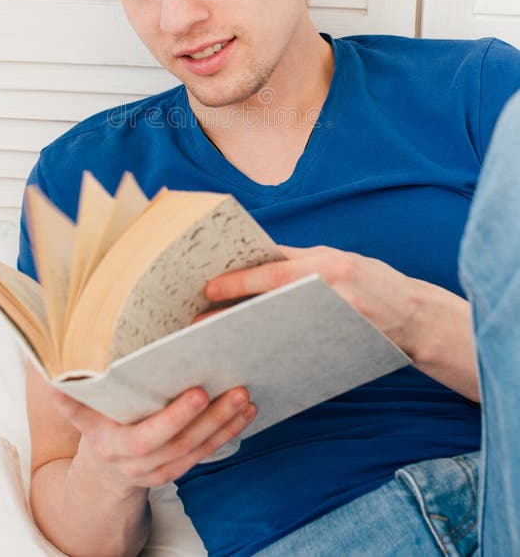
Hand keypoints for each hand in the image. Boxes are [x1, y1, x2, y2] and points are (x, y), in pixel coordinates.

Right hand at [51, 385, 256, 493]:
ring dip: (225, 424)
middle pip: (178, 444)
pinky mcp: (176, 467)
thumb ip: (70, 393)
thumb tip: (49, 369)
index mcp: (110, 444)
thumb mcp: (79, 412)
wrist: (102, 472)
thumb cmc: (94, 426)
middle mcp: (136, 462)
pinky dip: (228, 434)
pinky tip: (246, 413)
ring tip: (245, 396)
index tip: (196, 392)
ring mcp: (158, 468)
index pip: (145, 437)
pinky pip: (205, 454)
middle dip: (209, 418)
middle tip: (234, 389)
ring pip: (196, 451)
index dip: (172, 418)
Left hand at [204, 245, 424, 357]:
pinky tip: (252, 357)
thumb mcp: (337, 259)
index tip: (208, 289)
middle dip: (234, 313)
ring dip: (247, 335)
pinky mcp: (339, 349)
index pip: (274, 272)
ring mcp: (337, 322)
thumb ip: (299, 261)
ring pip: (279, 331)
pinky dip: (272, 352)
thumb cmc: (371, 280)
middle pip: (271, 303)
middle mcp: (333, 291)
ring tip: (218, 341)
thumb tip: (256, 259)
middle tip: (201, 323)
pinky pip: (297, 351)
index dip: (239, 281)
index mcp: (328, 263)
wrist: (415, 317)